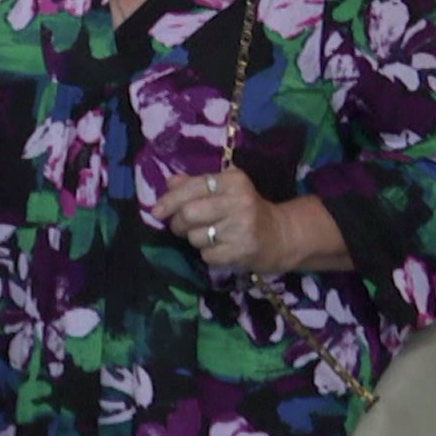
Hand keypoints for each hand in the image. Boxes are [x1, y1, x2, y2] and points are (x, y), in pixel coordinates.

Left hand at [151, 168, 289, 273]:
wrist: (279, 236)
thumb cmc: (245, 209)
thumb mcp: (224, 190)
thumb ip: (195, 184)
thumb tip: (169, 183)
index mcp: (233, 181)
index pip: (193, 187)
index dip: (170, 200)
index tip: (156, 210)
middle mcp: (239, 201)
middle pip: (188, 213)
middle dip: (178, 222)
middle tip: (181, 225)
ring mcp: (241, 228)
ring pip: (195, 236)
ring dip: (194, 238)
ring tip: (209, 235)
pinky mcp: (242, 251)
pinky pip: (206, 255)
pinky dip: (208, 254)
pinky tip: (221, 247)